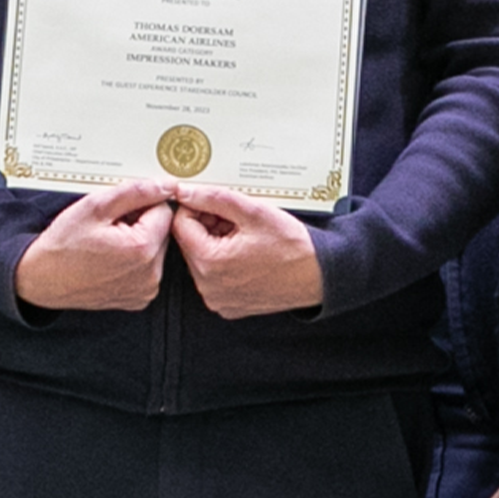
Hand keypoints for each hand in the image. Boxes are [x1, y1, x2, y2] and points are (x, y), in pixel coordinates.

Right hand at [16, 179, 176, 310]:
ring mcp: (145, 290)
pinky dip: (134, 262)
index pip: (164, 210)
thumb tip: (165, 185)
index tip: (119, 211)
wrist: (42, 278)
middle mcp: (150, 274)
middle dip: (141, 223)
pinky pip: (147, 270)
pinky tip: (110, 260)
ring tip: (108, 245)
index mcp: (143, 249)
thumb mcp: (95, 206)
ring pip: (155, 250)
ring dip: (138, 242)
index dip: (141, 204)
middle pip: (162, 231)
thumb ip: (135, 192)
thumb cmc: (63, 245)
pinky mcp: (139, 298)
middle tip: (109, 228)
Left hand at [170, 184, 323, 318]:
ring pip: (201, 260)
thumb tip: (185, 191)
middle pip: (190, 244)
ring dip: (216, 244)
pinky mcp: (228, 306)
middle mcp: (209, 287)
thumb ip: (213, 198)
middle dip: (207, 226)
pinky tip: (246, 255)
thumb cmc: (292, 247)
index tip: (214, 204)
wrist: (318, 275)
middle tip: (236, 220)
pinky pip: (214, 279)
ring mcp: (218, 299)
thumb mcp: (253, 212)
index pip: (180, 225)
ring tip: (244, 237)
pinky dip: (224, 263)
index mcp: (210, 263)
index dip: (195, 208)